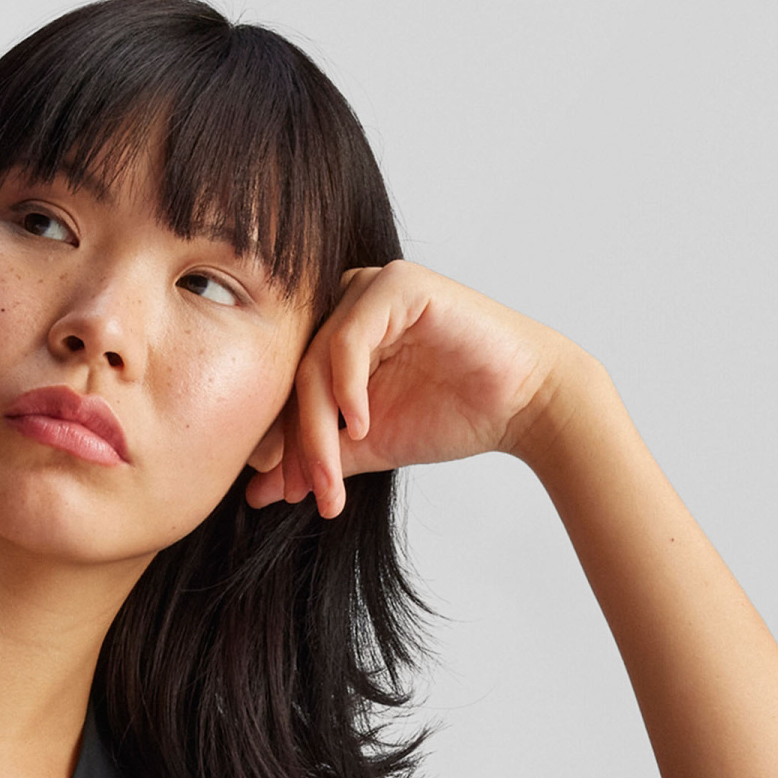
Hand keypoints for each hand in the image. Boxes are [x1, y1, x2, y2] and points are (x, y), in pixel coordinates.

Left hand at [245, 261, 576, 516]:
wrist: (522, 405)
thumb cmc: (450, 416)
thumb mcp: (368, 446)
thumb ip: (317, 459)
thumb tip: (256, 493)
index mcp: (333, 335)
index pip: (286, 386)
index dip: (277, 439)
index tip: (277, 491)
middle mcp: (345, 305)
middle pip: (296, 376)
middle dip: (296, 442)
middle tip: (301, 492)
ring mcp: (370, 289)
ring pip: (316, 361)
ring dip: (318, 429)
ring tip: (329, 478)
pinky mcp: (398, 285)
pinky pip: (350, 337)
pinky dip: (347, 387)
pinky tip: (360, 426)